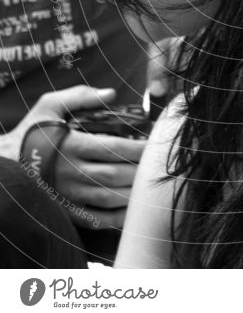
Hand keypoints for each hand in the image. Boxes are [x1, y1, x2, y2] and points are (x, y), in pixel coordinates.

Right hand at [8, 84, 146, 229]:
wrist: (4, 163)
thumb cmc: (32, 132)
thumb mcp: (50, 105)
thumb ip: (80, 97)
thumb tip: (111, 94)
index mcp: (71, 145)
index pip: (115, 148)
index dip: (139, 148)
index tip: (154, 145)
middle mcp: (71, 172)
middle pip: (115, 175)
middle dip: (140, 170)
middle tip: (157, 164)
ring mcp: (68, 195)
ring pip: (108, 198)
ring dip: (133, 193)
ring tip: (149, 185)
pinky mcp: (65, 211)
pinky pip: (94, 219)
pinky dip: (115, 218)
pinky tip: (131, 210)